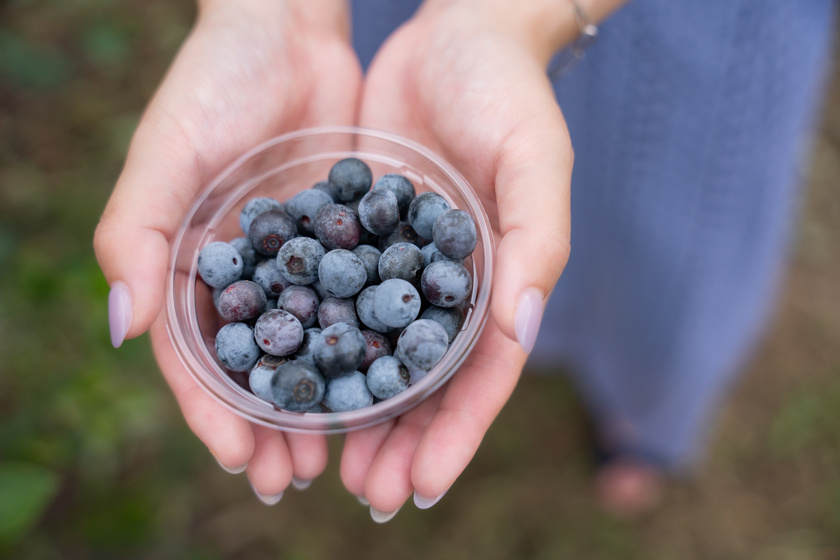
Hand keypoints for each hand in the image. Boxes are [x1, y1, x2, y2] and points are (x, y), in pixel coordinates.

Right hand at [94, 0, 361, 499]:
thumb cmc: (213, 83)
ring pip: (309, 347)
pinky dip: (368, 347)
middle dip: (272, 426)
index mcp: (190, 266)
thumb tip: (122, 329)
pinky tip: (388, 384)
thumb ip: (136, 237)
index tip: (243, 461)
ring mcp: (298, 262)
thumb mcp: (166, 154)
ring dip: (321, 402)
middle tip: (296, 478)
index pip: (197, 358)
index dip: (214, 413)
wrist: (289, 29)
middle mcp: (245, 274)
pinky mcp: (347, 241)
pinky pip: (358, 305)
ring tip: (342, 453)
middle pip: (256, 368)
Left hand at [341, 0, 573, 517]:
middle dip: (403, 443)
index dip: (455, 436)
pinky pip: (338, 302)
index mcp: (501, 283)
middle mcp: (451, 288)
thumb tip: (520, 330)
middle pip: (428, 383)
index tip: (421, 488)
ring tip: (326, 464)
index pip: (482, 377)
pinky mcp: (360, 237)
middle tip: (368, 494)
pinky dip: (319, 346)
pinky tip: (292, 381)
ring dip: (358, 413)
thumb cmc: (509, 96)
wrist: (457, 35)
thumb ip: (533, 245)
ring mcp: (403, 268)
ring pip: (380, 356)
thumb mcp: (533, 163)